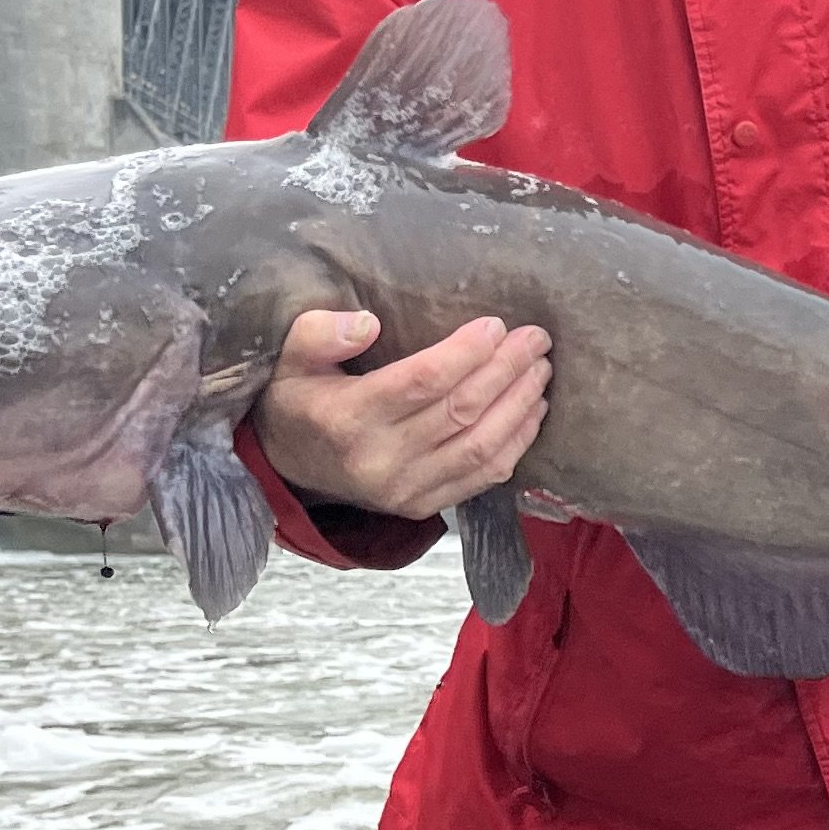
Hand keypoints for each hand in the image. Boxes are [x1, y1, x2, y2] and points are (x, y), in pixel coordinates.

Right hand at [251, 308, 549, 520]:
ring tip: (540, 369)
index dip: (466, 353)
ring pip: (481, 447)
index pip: (422, 382)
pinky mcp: (422, 506)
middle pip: (461, 411)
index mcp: (347, 418)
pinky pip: (482, 477)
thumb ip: (320, 333)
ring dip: (519, 405)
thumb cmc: (298, 400)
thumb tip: (367, 323)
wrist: (288, 466)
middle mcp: (379, 460)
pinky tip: (532, 410)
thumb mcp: (290, 357)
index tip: (496, 325)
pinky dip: (516, 443)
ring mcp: (404, 490)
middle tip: (535, 339)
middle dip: (506, 370)